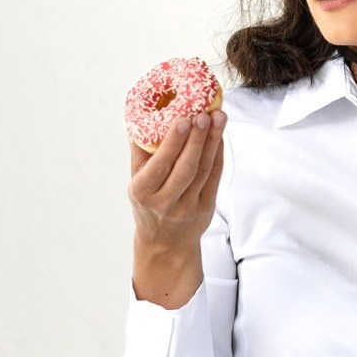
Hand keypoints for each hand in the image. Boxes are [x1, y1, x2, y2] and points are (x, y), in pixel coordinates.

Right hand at [128, 110, 226, 249]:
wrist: (164, 241)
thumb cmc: (148, 201)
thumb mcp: (136, 179)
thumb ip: (141, 150)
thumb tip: (142, 114)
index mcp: (143, 192)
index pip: (160, 165)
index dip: (173, 142)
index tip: (183, 119)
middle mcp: (165, 202)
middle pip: (186, 167)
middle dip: (197, 139)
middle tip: (204, 114)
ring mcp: (188, 207)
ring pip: (204, 170)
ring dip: (213, 142)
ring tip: (218, 117)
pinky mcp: (206, 208)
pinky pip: (215, 176)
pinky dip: (218, 154)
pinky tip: (220, 135)